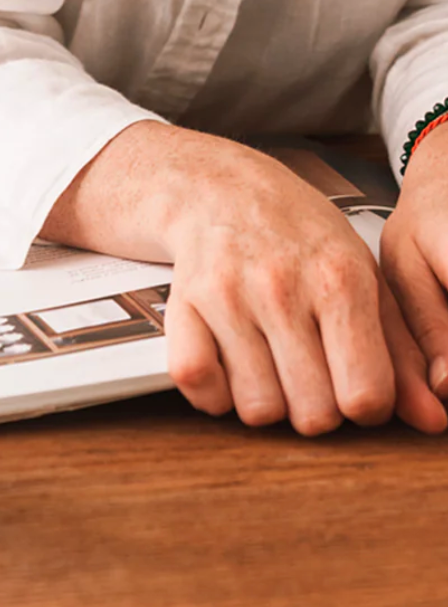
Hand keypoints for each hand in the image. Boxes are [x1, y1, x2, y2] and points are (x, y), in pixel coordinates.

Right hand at [162, 143, 445, 435]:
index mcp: (338, 279)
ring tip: (269, 363)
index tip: (352, 382)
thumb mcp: (362, 276)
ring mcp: (227, 295)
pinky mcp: (183, 303)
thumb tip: (431, 420)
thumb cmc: (296, 233)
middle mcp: (282, 286)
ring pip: (257, 408)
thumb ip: (400, 351)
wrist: (218, 187)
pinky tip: (228, 365)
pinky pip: (197, 383)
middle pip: (312, 414)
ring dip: (265, 399)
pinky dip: (212, 391)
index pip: (365, 396)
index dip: (364, 403)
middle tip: (308, 370)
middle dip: (315, 405)